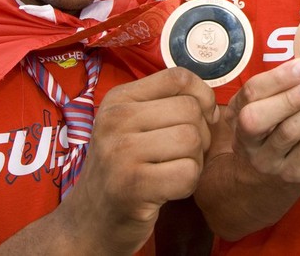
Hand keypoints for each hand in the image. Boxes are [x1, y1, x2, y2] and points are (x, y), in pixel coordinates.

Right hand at [60, 66, 217, 252]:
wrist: (90, 222)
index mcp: (118, 99)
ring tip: (173, 171)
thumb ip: (166, 105)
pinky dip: (188, 184)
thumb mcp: (133, 127)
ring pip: (192, 139)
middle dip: (200, 134)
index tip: (201, 118)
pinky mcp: (132, 185)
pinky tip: (169, 189)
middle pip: (191, 110)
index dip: (202, 96)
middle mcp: (115, 120)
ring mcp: (121, 152)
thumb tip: (209, 101)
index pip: (178, 77)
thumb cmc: (124, 169)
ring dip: (195, 161)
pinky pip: (188, 172)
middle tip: (181, 155)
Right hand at [226, 58, 299, 183]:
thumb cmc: (271, 130)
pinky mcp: (292, 172)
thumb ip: (278, 87)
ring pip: (289, 132)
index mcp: (237, 116)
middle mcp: (246, 141)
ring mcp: (268, 161)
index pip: (250, 94)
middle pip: (257, 119)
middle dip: (289, 99)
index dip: (277, 78)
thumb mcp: (263, 107)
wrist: (267, 178)